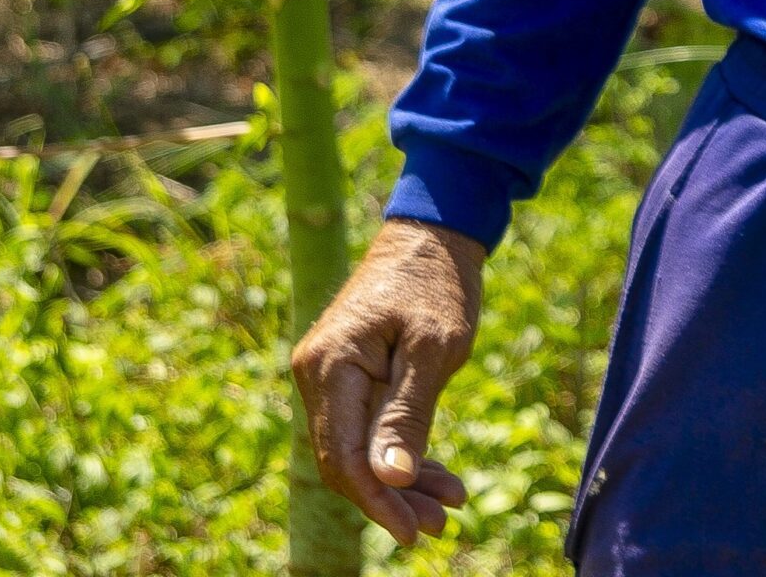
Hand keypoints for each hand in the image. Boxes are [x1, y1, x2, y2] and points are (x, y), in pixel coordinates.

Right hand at [291, 219, 485, 549]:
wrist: (433, 233)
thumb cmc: (438, 283)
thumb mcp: (434, 348)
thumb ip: (407, 413)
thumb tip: (388, 480)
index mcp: (331, 364)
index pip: (342, 456)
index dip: (376, 501)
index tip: (414, 532)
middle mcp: (317, 372)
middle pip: (346, 460)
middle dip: (392, 498)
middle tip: (441, 524)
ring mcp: (328, 375)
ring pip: (357, 449)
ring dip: (401, 481)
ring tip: (449, 506)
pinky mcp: (348, 375)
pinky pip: (365, 427)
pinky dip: (399, 451)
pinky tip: (435, 477)